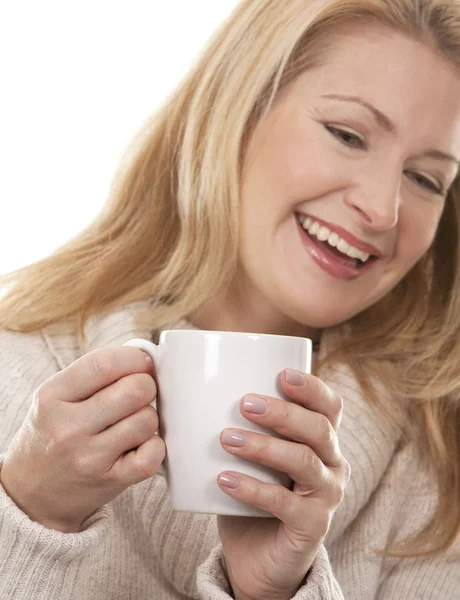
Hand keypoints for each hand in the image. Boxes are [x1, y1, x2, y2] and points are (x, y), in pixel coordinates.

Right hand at [1, 346, 164, 532]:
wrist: (31, 493)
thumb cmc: (52, 434)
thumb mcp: (55, 397)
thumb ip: (94, 374)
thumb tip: (144, 356)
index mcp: (52, 397)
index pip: (104, 364)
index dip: (134, 358)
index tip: (142, 363)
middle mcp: (68, 427)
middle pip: (134, 390)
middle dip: (147, 385)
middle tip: (140, 393)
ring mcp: (89, 457)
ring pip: (146, 420)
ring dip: (149, 417)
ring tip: (133, 422)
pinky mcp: (110, 481)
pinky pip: (152, 454)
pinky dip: (155, 446)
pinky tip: (140, 445)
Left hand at [217, 369, 349, 599]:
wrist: (257, 558)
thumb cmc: (252, 493)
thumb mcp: (251, 455)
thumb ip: (239, 424)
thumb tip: (188, 389)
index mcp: (323, 440)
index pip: (330, 407)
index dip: (312, 387)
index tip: (282, 374)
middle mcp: (334, 464)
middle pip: (319, 429)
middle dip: (283, 412)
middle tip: (245, 403)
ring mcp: (327, 496)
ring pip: (304, 461)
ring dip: (263, 446)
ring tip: (226, 438)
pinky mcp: (312, 526)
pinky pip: (285, 504)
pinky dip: (252, 488)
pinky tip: (224, 479)